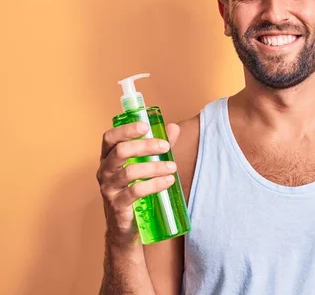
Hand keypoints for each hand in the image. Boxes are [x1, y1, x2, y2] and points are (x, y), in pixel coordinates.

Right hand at [96, 121, 180, 245]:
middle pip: (120, 152)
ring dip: (154, 167)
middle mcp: (104, 171)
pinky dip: (154, 185)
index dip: (126, 130)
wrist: (126, 226)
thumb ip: (158, 146)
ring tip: (172, 167)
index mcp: (108, 158)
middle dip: (145, 146)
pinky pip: (135, 192)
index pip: (110, 138)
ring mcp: (108, 189)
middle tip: (166, 147)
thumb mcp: (145, 165)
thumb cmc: (134, 189)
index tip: (145, 126)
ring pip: (129, 172)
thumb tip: (173, 128)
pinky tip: (167, 181)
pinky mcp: (117, 205)